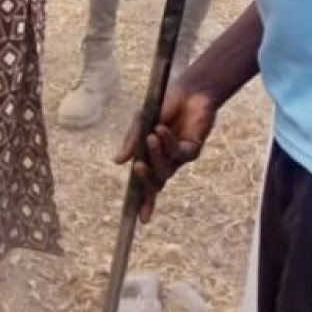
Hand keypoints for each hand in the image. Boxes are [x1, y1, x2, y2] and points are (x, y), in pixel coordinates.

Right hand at [115, 82, 219, 222]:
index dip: (144, 203)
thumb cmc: (163, 105)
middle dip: (146, 179)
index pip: (145, 185)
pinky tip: (162, 129)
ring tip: (151, 136)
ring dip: (157, 155)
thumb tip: (118, 162)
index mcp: (149, 158)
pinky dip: (169, 142)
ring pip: (166, 169)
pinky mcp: (193, 149)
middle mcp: (165, 161)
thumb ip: (132, 141)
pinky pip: (179, 153)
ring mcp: (179, 157)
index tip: (141, 220)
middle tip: (137, 168)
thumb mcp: (141, 121)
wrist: (188, 90)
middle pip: (156, 182)